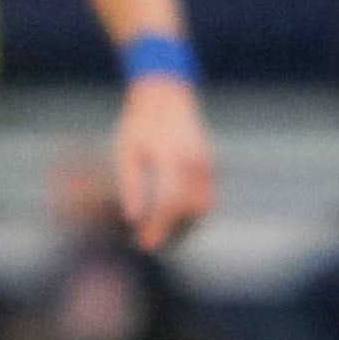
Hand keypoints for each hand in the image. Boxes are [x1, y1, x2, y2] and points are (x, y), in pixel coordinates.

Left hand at [111, 72, 216, 252]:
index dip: (159, 227)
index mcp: (172, 156)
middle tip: (148, 242)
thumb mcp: (127, 152)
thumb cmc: (140, 124)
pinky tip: (172, 219)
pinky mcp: (211, 164)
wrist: (166, 96)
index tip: (145, 243)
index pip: (170, 202)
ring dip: (186, 224)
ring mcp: (207, 162)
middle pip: (191, 208)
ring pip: (205, 205)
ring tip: (160, 233)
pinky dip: (193, 212)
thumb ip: (131, 184)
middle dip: (172, 231)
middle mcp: (195, 160)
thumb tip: (133, 218)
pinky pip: (208, 196)